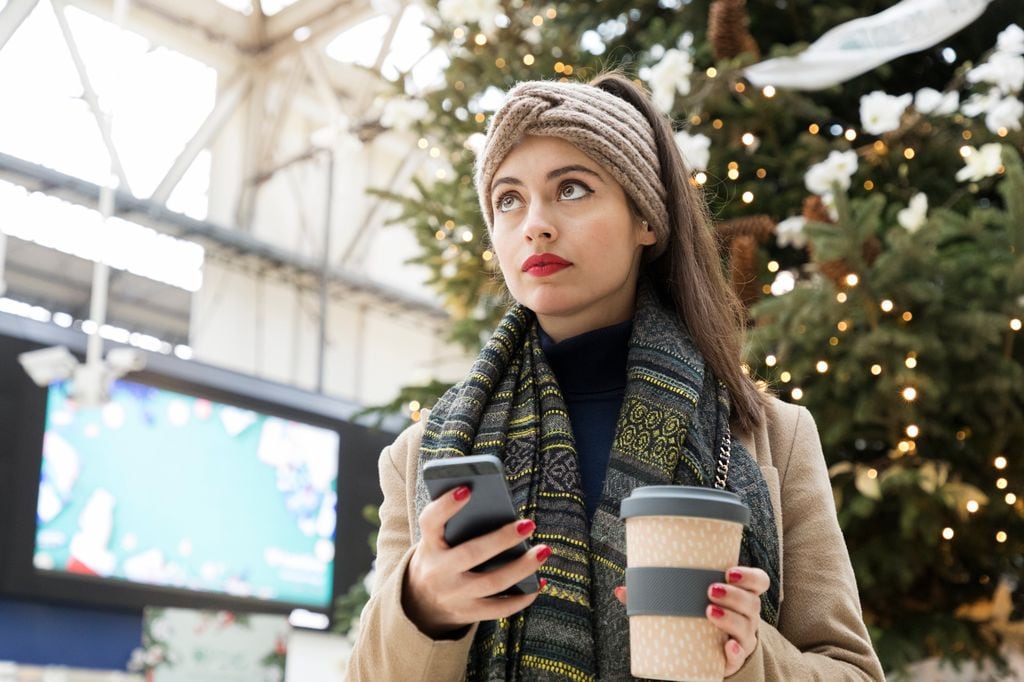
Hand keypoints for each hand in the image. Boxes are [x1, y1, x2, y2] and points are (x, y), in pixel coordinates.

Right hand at [403, 485, 549, 637]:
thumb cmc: (440, 557)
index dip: (446, 505)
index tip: (467, 489)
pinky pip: (500, 609)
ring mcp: (454, 596)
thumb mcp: (438, 540)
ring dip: (522, 567)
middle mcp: (439, 572)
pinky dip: (523, 597)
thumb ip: (459, 525)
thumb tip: (500, 508)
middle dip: (502, 539)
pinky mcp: (469, 613)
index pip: (430, 522)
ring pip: (493, 583)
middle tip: (528, 524)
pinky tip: (540, 582)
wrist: (421, 603)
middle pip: (471, 554)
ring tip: (543, 550)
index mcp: (429, 545)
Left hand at [613, 566, 768, 675]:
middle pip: (752, 603)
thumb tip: (621, 591)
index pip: (758, 581)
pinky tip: (726, 647)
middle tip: (710, 590)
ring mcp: (743, 638)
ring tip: (709, 611)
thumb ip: (655, 596)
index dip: (749, 575)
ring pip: (747, 627)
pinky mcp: (733, 659)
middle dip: (734, 595)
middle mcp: (747, 616)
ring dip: (731, 618)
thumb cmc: (697, 618)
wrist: (711, 654)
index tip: (729, 571)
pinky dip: (734, 652)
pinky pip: (738, 656)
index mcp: (740, 595)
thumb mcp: (684, 603)